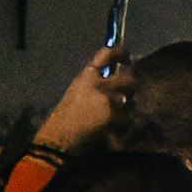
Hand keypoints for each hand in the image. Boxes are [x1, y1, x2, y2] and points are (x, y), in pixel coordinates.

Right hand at [29, 35, 126, 155]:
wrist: (59, 138)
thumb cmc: (65, 118)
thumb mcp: (77, 93)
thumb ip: (95, 84)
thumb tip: (115, 79)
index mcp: (86, 76)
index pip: (107, 54)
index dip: (121, 52)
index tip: (127, 58)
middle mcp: (97, 83)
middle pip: (128, 78)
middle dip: (131, 88)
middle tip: (129, 95)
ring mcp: (106, 97)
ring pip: (131, 99)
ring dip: (128, 108)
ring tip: (118, 116)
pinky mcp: (112, 114)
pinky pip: (127, 117)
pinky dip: (123, 125)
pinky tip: (113, 129)